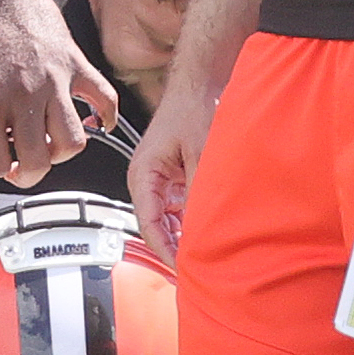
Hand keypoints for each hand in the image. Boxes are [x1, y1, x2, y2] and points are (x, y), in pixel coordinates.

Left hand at [0, 0, 120, 186]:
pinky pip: (104, 98)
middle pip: (38, 161)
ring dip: (60, 152)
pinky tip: (97, 123)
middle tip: (19, 165)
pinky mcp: (74, 62)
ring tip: (47, 144)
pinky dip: (105, 117)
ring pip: (73, 141)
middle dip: (26, 173)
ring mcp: (54, 80)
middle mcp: (24, 95)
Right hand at [128, 80, 212, 261]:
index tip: (181, 270)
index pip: (149, 224)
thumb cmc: (194, 108)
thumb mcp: (202, 154)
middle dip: (175, 249)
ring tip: (205, 257)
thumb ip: (201, 192)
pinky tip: (209, 233)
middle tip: (196, 271)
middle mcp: (148, 180)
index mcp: (143, 175)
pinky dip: (192, 222)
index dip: (165, 251)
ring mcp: (162, 179)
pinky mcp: (177, 176)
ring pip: (169, 220)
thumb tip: (204, 228)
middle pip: (157, 226)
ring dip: (185, 236)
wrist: (203, 84)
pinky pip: (181, 208)